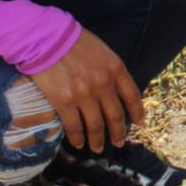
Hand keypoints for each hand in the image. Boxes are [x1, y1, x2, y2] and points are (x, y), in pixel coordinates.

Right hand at [29, 27, 143, 152]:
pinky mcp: (64, 102)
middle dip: (118, 132)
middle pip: (115, 115)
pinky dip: (77, 138)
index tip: (139, 124)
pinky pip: (74, 126)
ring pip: (96, 125)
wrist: (46, 37)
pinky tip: (78, 143)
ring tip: (97, 148)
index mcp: (116, 68)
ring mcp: (84, 95)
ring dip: (97, 140)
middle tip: (118, 143)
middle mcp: (103, 84)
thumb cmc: (74, 41)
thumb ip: (111, 70)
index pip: (132, 96)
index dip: (137, 112)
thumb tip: (116, 89)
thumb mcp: (102, 51)